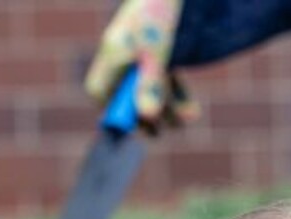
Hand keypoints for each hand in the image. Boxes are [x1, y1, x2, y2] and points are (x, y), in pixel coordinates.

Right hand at [84, 0, 194, 126]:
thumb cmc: (161, 15)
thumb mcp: (157, 54)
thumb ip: (150, 86)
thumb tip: (147, 117)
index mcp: (112, 52)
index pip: (99, 90)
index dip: (112, 111)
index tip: (133, 124)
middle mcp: (121, 53)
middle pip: (126, 94)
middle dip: (146, 114)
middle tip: (160, 132)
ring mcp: (139, 51)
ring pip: (148, 87)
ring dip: (167, 107)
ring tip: (187, 119)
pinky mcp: (158, 48)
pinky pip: (162, 77)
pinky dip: (175, 92)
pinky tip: (191, 107)